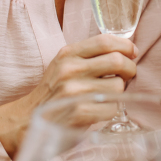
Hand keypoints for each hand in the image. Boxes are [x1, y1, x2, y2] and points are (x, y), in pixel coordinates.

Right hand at [0, 34, 137, 156]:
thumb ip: (89, 56)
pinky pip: (111, 108)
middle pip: (117, 61)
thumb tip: (126, 51)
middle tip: (128, 75)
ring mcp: (74, 91)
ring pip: (118, 86)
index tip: (132, 53)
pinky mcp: (79, 112)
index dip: (125, 45)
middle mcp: (70, 69)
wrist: (27, 120)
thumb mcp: (64, 65)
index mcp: (68, 54)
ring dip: (119, 92)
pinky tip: (100, 110)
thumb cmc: (53, 92)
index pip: (105, 40)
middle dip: (130, 68)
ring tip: (108, 95)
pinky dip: (111, 110)